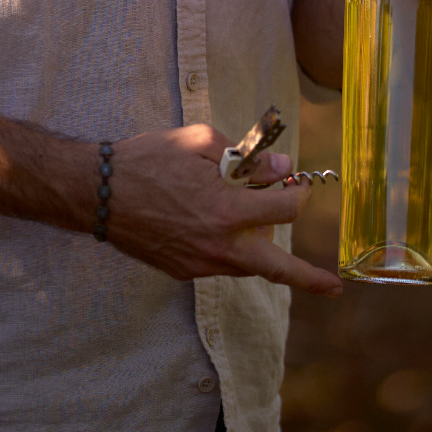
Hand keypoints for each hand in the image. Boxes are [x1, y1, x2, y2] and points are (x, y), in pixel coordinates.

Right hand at [106, 124, 340, 296]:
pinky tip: (213, 223)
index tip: (291, 182)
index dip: (295, 191)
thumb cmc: (148, 160)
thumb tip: (282, 170)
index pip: (285, 209)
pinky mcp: (183, 271)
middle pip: (278, 269)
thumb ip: (246, 157)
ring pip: (248, 265)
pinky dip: (228, 247)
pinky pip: (219, 264)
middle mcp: (218, 246)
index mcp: (227, 211)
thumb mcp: (200, 142)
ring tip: (251, 217)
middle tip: (333, 289)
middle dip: (310, 280)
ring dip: (260, 247)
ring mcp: (200, 264)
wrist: (98, 193)